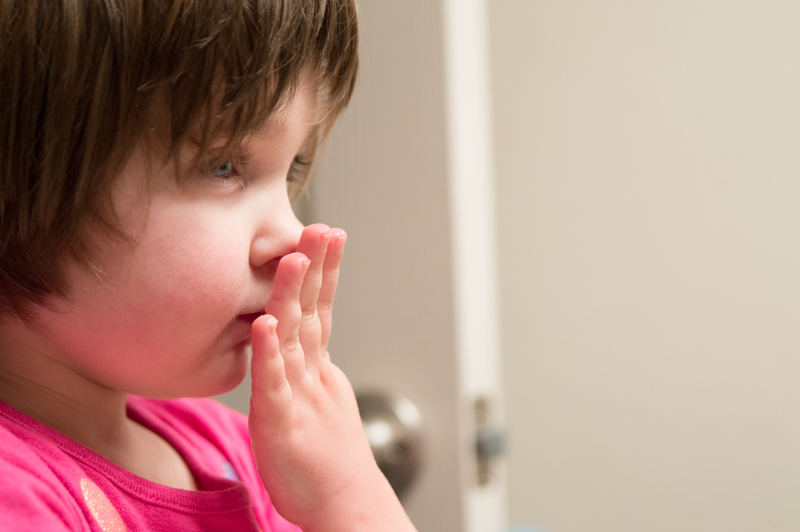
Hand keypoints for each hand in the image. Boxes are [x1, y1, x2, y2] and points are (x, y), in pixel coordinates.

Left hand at [248, 224, 414, 531]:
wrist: (345, 505)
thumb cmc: (326, 461)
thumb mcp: (318, 402)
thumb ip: (304, 369)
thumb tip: (290, 341)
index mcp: (318, 369)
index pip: (321, 309)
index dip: (323, 272)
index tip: (328, 236)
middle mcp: (311, 375)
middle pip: (312, 312)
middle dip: (315, 267)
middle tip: (319, 228)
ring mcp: (298, 396)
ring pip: (295, 338)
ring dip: (292, 296)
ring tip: (292, 258)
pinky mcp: (281, 424)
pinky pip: (273, 384)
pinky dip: (268, 353)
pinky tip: (263, 324)